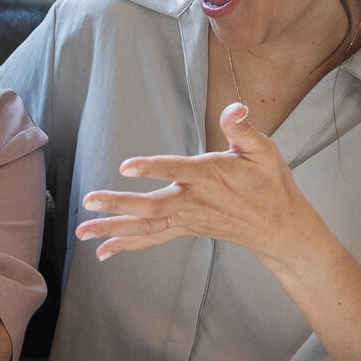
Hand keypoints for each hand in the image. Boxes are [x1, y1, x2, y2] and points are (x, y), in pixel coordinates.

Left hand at [76, 101, 321, 262]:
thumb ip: (244, 129)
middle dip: (118, 204)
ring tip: (82, 231)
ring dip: (113, 229)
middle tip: (89, 201)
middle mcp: (194, 200)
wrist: (278, 227)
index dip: (153, 167)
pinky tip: (102, 252)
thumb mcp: (264, 151)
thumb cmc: (269, 183)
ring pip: (147, 226)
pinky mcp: (185, 228)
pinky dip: (127, 245)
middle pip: (152, 206)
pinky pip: (153, 239)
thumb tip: (235, 107)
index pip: (177, 170)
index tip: (127, 166)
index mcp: (210, 176)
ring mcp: (188, 218)